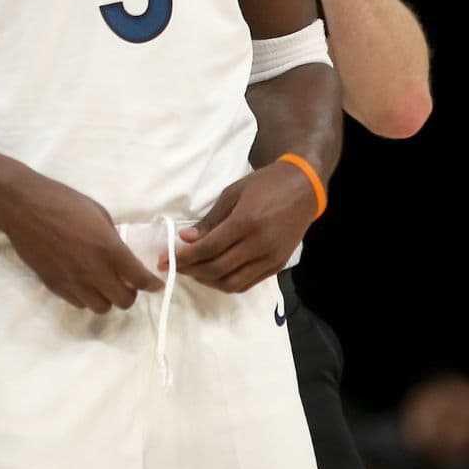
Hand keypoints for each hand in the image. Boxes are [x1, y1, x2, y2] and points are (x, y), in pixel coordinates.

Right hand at [0, 171, 162, 312]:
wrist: (22, 206)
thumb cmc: (62, 201)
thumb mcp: (98, 213)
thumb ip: (112, 239)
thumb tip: (120, 257)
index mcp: (109, 249)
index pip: (140, 279)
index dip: (152, 285)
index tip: (156, 285)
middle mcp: (93, 271)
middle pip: (123, 301)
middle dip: (130, 293)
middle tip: (127, 282)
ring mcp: (72, 281)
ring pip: (100, 308)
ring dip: (107, 297)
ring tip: (103, 283)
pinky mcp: (54, 285)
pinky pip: (78, 303)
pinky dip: (86, 297)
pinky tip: (82, 281)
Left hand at [163, 162, 316, 292]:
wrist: (303, 188)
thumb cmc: (265, 185)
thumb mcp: (233, 193)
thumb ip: (210, 220)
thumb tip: (186, 239)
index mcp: (246, 222)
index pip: (209, 249)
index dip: (185, 257)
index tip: (165, 259)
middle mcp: (259, 245)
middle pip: (217, 269)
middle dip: (191, 271)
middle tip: (174, 267)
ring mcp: (270, 258)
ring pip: (232, 283)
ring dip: (208, 281)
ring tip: (193, 272)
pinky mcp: (278, 266)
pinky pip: (247, 283)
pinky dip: (227, 283)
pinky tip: (214, 275)